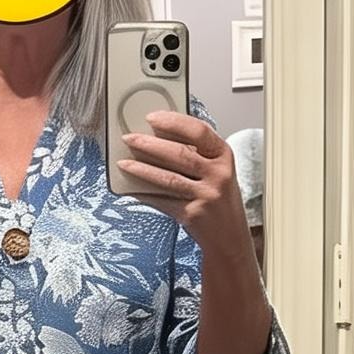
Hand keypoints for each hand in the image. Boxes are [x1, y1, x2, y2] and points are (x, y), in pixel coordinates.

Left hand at [118, 109, 251, 255]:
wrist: (229, 236)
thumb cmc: (219, 199)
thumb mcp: (217, 171)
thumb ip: (196, 154)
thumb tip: (157, 139)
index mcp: (224, 156)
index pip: (198, 131)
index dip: (173, 122)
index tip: (152, 118)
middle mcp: (218, 174)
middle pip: (179, 153)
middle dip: (149, 144)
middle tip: (129, 138)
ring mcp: (206, 195)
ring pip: (168, 178)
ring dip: (141, 169)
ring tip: (123, 163)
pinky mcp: (193, 214)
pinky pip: (162, 201)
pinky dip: (144, 194)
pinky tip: (131, 188)